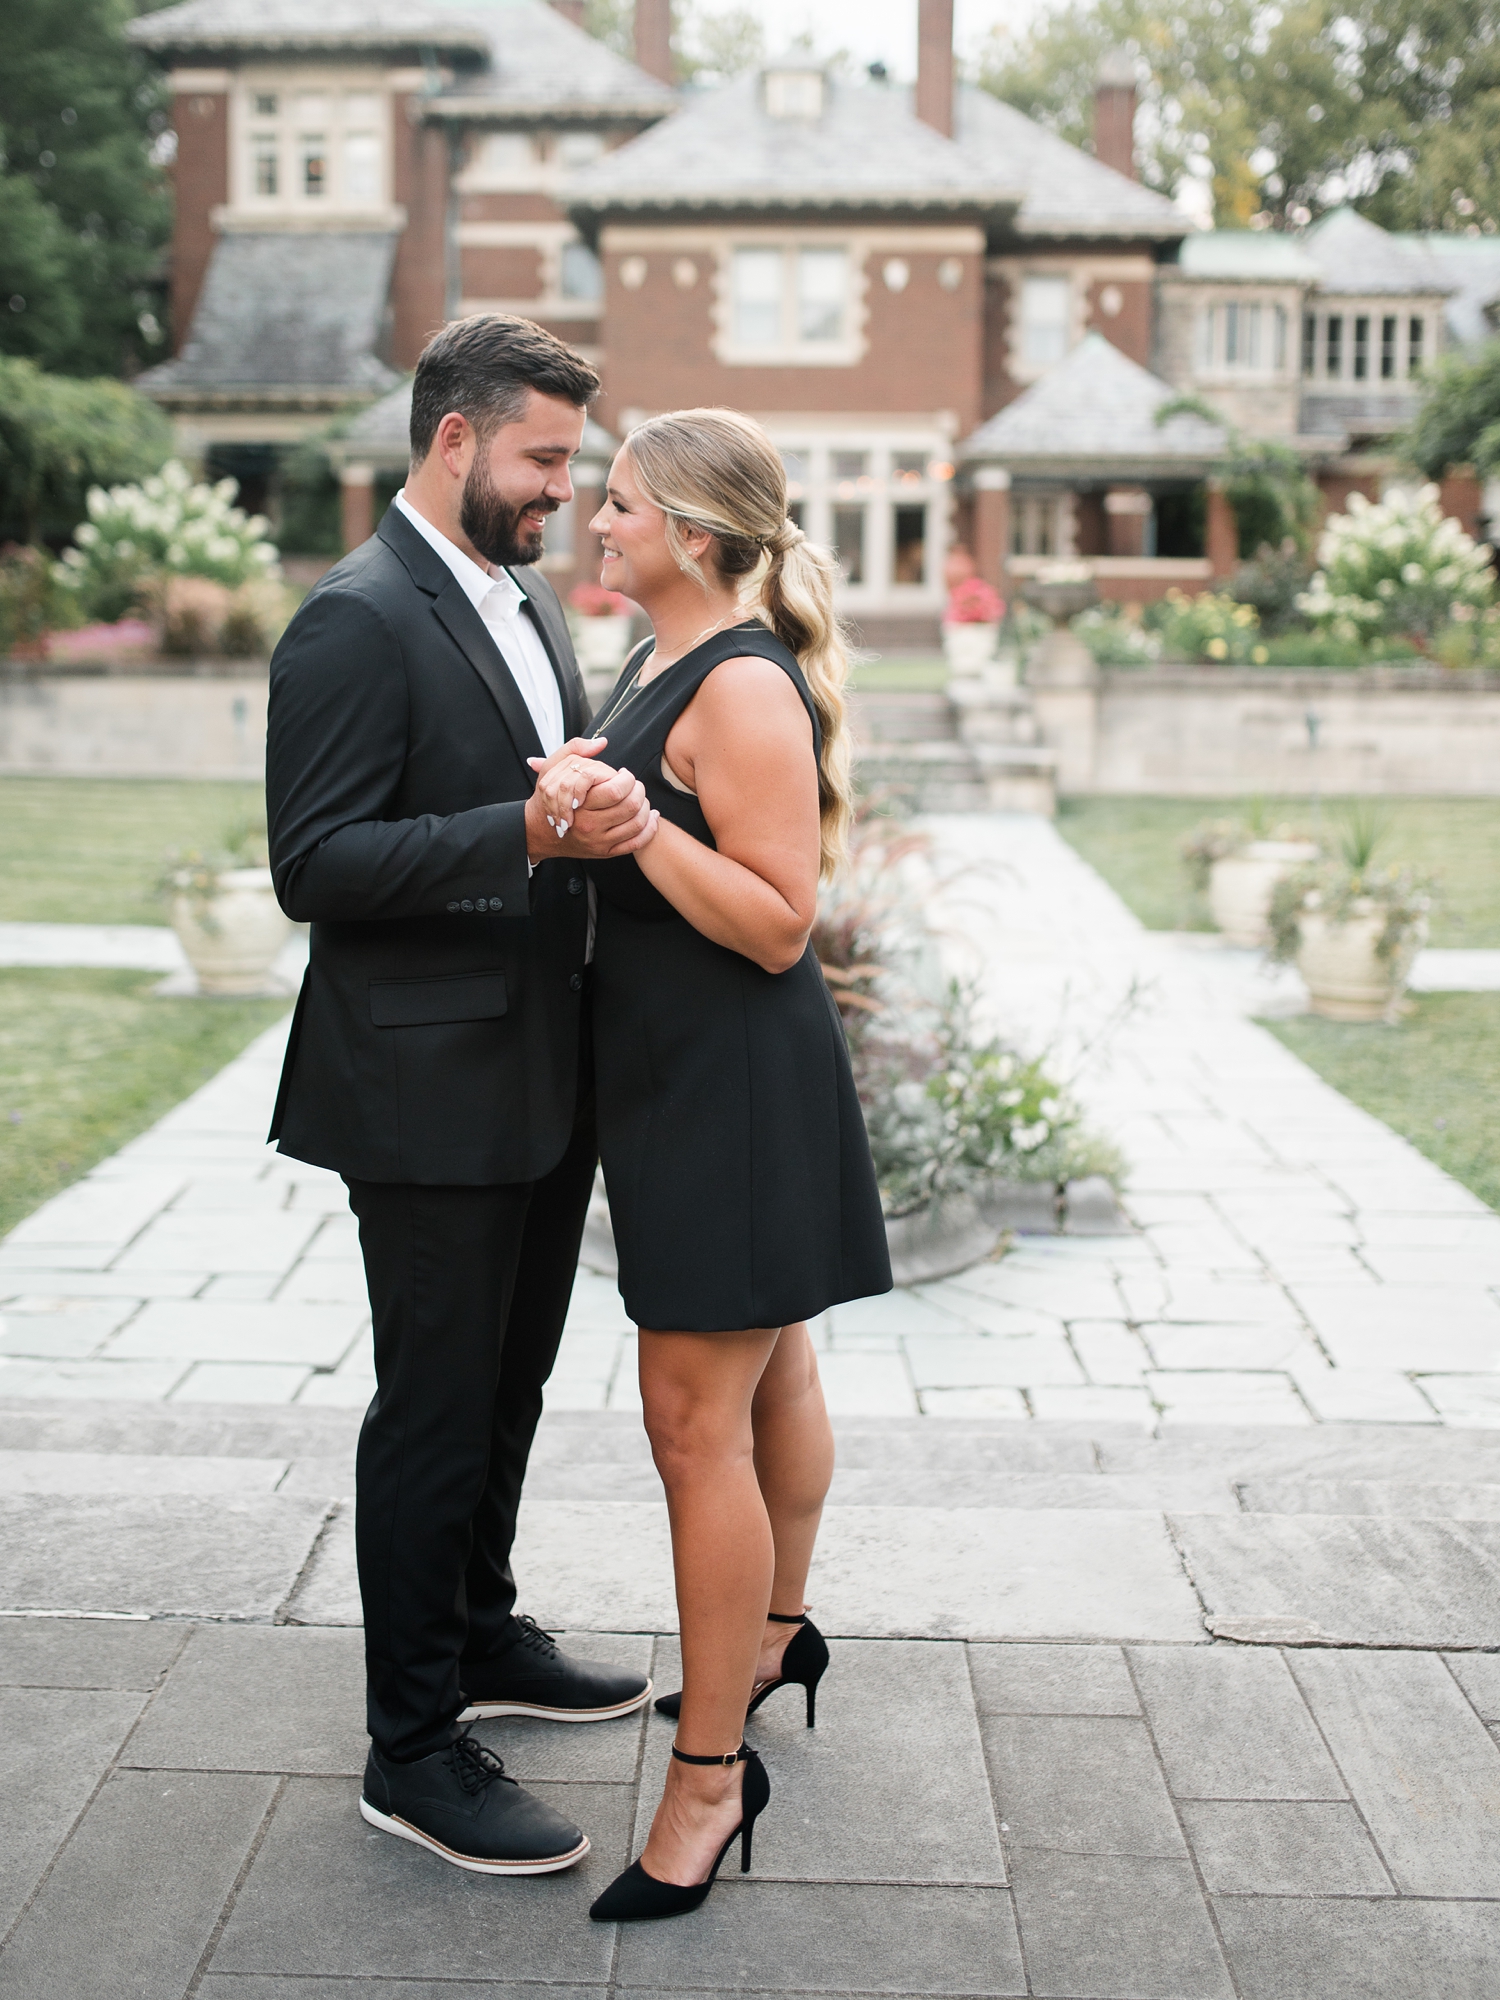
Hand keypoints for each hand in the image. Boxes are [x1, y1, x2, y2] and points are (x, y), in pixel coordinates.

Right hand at [524, 748, 657, 860]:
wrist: (539, 832)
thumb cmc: (548, 799)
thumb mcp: (553, 768)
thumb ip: (576, 749)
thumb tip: (602, 741)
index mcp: (580, 804)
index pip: (616, 790)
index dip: (627, 778)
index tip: (623, 774)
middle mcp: (590, 825)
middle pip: (630, 805)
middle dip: (639, 790)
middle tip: (635, 785)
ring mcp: (599, 841)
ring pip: (637, 822)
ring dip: (646, 806)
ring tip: (640, 798)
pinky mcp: (606, 852)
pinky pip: (637, 842)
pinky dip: (650, 828)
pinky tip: (651, 816)